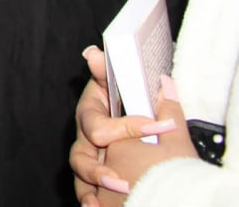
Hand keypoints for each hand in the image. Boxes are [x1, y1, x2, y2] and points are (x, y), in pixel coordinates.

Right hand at [71, 46, 182, 205]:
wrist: (115, 122)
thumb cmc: (113, 99)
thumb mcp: (110, 82)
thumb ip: (106, 70)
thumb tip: (93, 52)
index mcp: (90, 114)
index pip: (102, 126)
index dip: (130, 128)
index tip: (160, 127)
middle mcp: (85, 138)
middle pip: (81, 156)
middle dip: (100, 170)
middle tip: (123, 181)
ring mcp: (86, 157)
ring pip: (81, 175)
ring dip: (96, 186)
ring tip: (117, 192)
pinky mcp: (92, 175)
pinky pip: (84, 189)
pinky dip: (89, 199)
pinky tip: (96, 206)